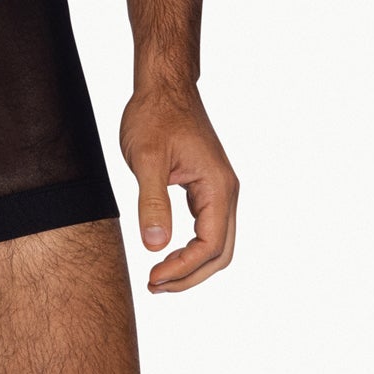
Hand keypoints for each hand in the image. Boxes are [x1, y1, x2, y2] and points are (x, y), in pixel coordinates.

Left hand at [119, 81, 238, 292]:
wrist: (163, 88)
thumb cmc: (155, 115)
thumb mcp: (147, 159)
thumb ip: (152, 202)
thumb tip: (155, 246)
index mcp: (217, 186)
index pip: (211, 245)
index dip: (183, 269)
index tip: (153, 278)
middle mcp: (226, 191)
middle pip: (221, 252)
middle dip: (189, 275)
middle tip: (154, 286)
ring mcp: (218, 190)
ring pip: (216, 243)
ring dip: (190, 265)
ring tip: (157, 278)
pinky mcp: (206, 188)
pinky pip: (207, 229)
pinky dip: (190, 249)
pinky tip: (164, 254)